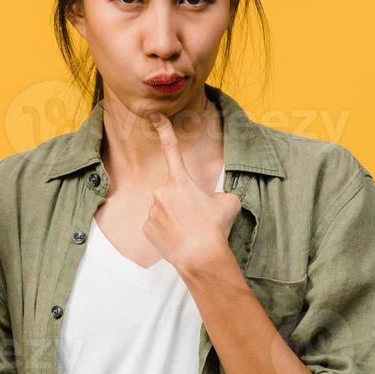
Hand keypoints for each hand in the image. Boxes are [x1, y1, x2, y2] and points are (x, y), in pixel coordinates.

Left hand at [144, 112, 242, 272]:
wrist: (201, 257)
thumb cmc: (215, 228)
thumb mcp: (228, 203)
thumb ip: (218, 194)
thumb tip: (214, 200)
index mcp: (180, 181)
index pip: (172, 149)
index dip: (164, 130)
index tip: (154, 116)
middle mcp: (161, 192)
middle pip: (174, 191)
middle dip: (185, 201)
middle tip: (198, 218)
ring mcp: (152, 211)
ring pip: (166, 209)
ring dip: (177, 217)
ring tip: (191, 231)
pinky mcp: (146, 228)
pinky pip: (159, 224)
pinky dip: (169, 230)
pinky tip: (179, 239)